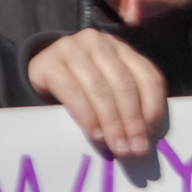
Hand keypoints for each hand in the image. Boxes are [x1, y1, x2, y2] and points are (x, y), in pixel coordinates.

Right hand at [28, 29, 167, 159]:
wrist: (39, 71)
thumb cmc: (80, 83)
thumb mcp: (108, 86)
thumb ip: (127, 102)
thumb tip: (143, 137)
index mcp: (122, 48)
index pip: (148, 77)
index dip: (153, 109)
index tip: (152, 136)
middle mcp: (99, 43)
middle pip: (124, 85)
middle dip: (132, 121)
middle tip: (135, 149)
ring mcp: (72, 50)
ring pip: (101, 90)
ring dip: (112, 123)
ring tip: (118, 147)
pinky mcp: (50, 64)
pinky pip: (74, 94)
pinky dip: (88, 117)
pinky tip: (95, 135)